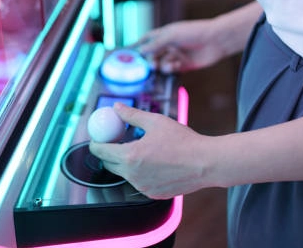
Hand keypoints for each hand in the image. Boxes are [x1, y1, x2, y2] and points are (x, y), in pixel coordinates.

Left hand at [89, 102, 211, 198]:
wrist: (205, 163)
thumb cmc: (183, 141)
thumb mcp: (155, 122)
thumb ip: (132, 115)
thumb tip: (116, 107)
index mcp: (130, 156)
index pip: (101, 151)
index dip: (96, 143)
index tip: (99, 138)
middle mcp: (133, 175)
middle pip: (110, 165)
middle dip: (110, 153)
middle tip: (117, 142)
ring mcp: (142, 187)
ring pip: (125, 174)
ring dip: (127, 163)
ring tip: (143, 150)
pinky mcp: (153, 194)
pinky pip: (139, 182)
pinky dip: (141, 173)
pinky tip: (155, 163)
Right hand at [134, 19, 226, 72]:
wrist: (216, 40)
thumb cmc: (194, 32)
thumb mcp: (172, 36)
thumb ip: (155, 44)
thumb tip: (141, 50)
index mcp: (165, 34)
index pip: (147, 39)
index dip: (138, 45)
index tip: (129, 52)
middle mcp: (169, 44)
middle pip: (153, 54)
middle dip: (151, 60)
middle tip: (151, 65)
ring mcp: (176, 55)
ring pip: (162, 63)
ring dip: (163, 65)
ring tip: (169, 64)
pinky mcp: (184, 65)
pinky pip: (172, 69)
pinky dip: (172, 68)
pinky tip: (178, 65)